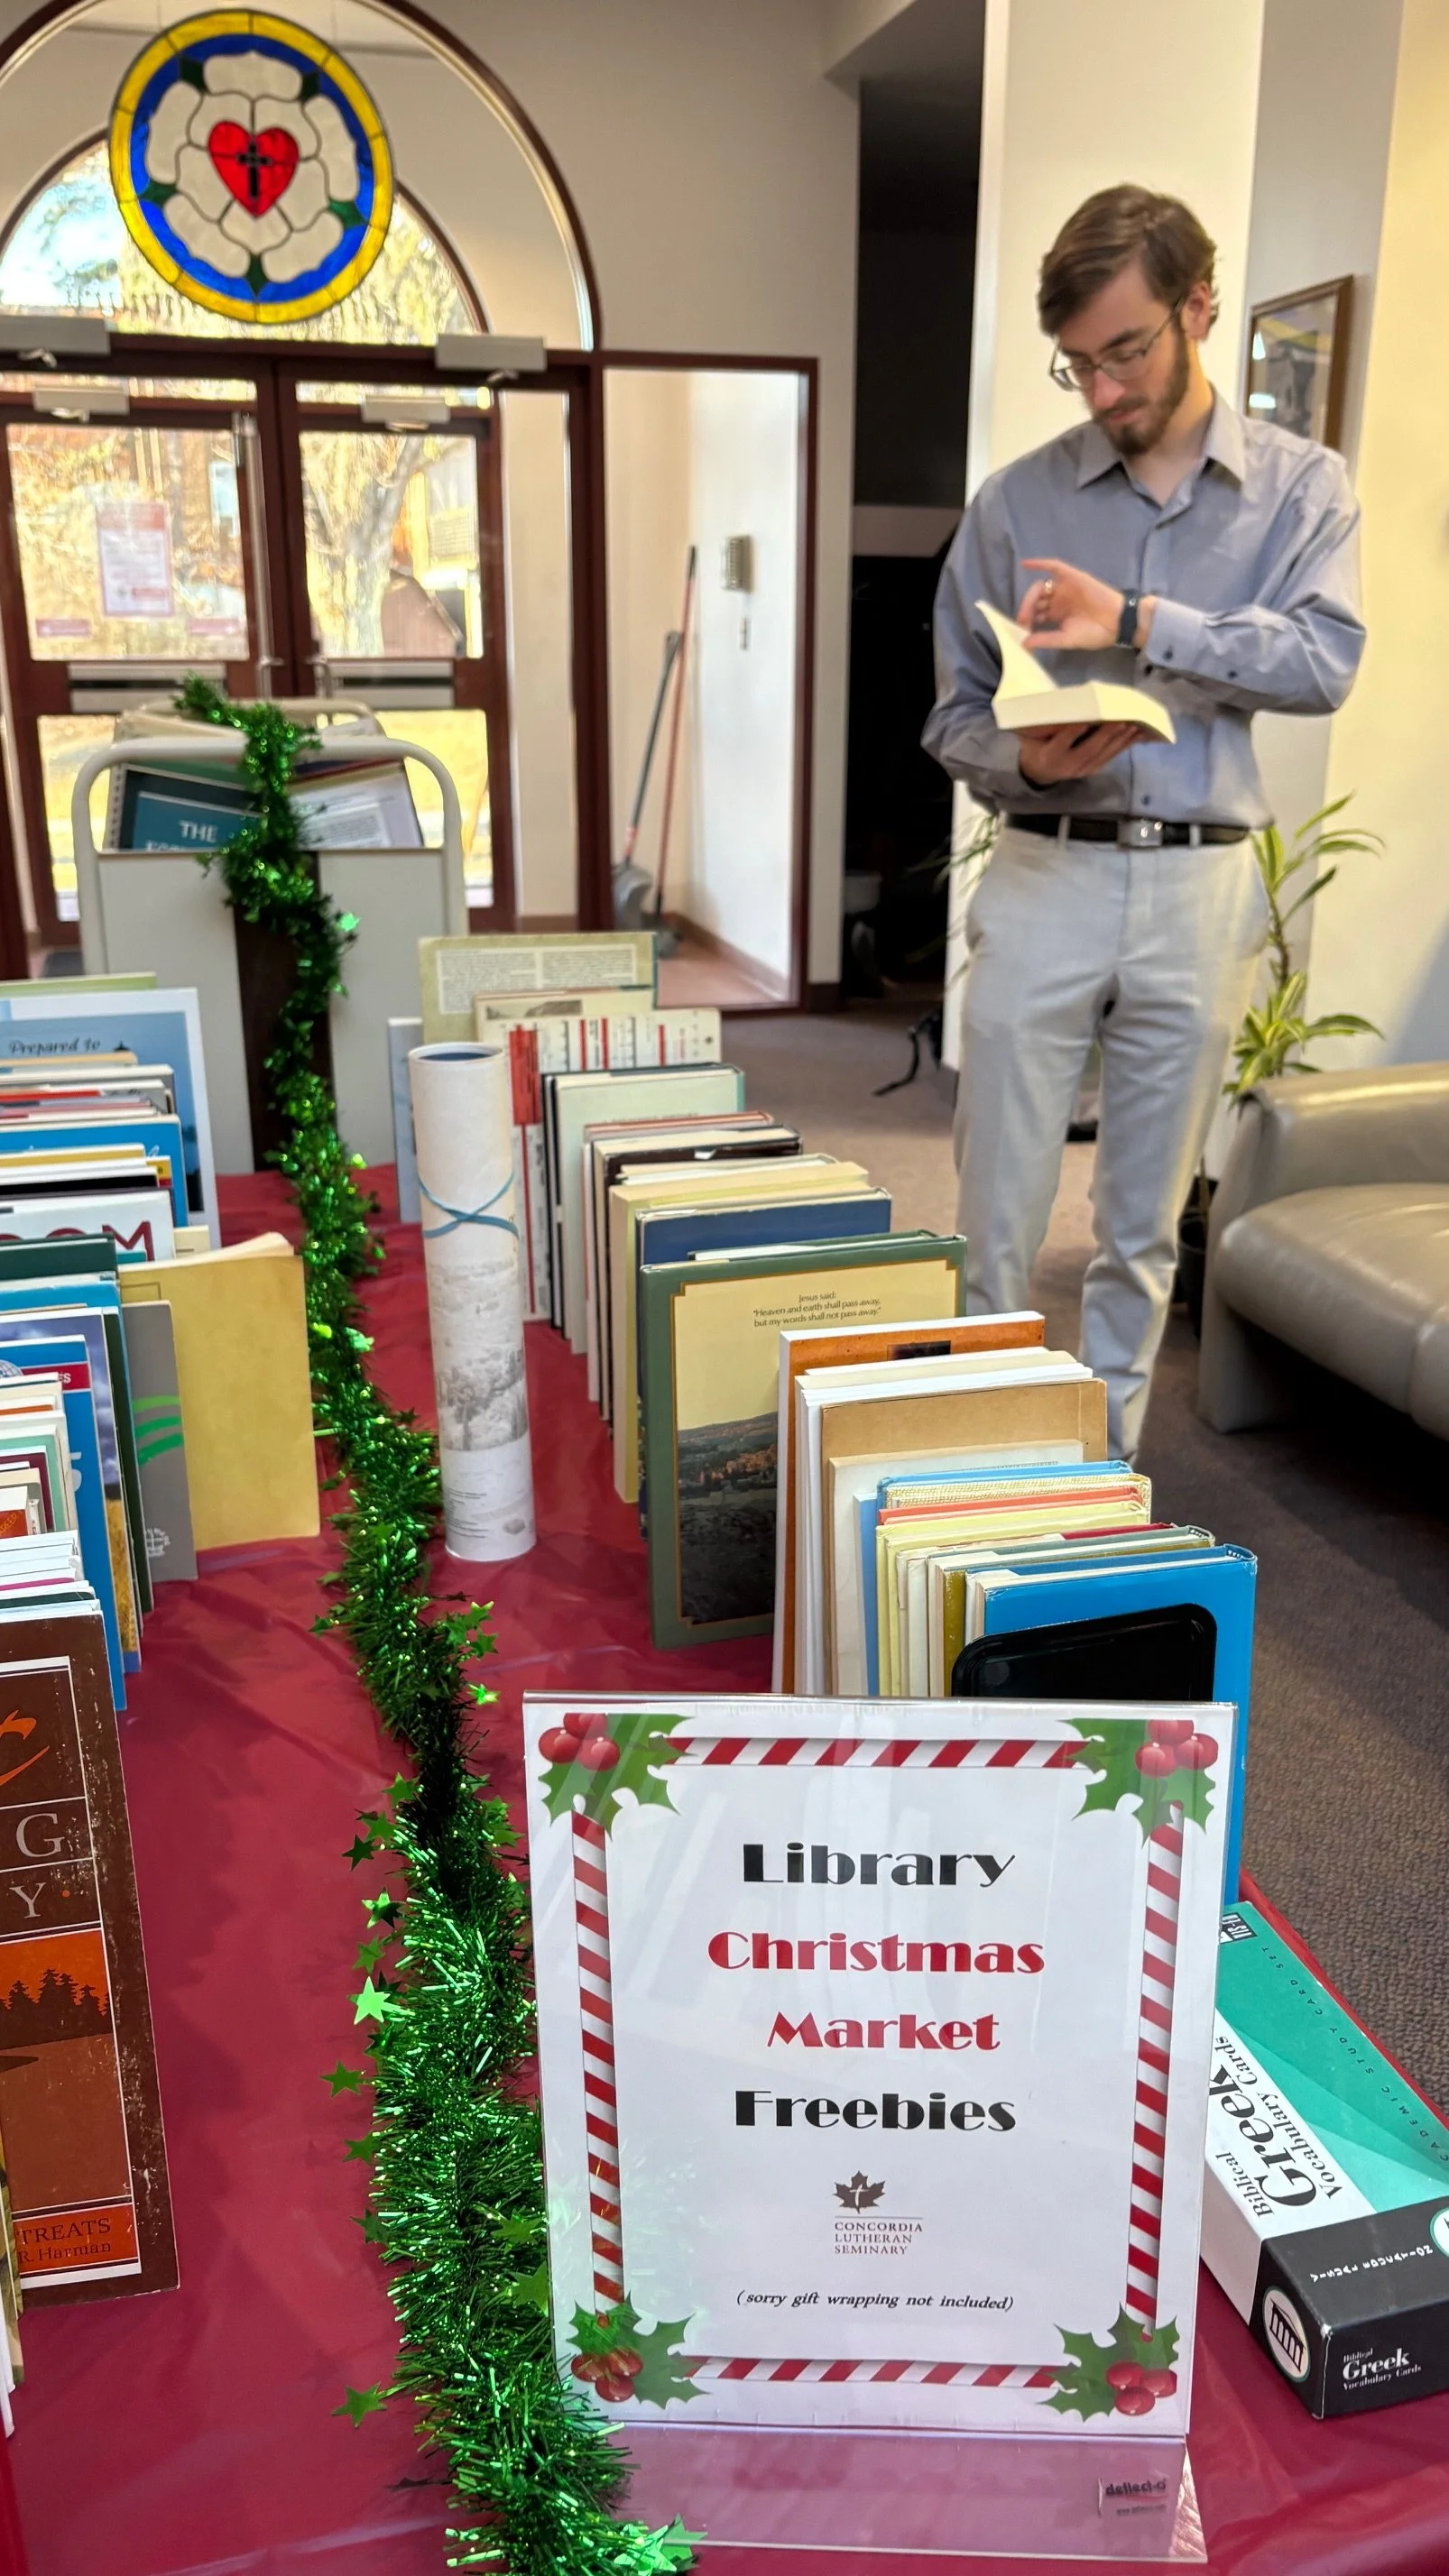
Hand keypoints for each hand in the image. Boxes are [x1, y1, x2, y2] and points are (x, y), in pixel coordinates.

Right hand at [1016, 721, 1152, 784]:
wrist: (1039, 771)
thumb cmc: (1036, 745)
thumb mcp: (1032, 735)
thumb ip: (1044, 723)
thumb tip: (1059, 700)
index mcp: (1049, 756)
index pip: (1062, 742)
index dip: (1073, 732)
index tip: (1085, 720)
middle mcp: (1067, 766)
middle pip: (1089, 749)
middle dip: (1106, 735)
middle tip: (1120, 719)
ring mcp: (1083, 770)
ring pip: (1103, 754)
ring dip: (1120, 740)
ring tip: (1134, 725)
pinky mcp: (1094, 769)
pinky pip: (1111, 757)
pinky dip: (1124, 745)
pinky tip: (1136, 735)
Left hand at [1017, 559, 1155, 652]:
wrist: (1117, 622)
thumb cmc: (1094, 633)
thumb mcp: (1066, 639)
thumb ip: (1046, 639)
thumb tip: (1024, 643)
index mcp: (1056, 614)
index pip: (1035, 614)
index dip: (1026, 620)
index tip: (1021, 630)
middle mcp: (1058, 599)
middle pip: (1036, 600)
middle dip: (1027, 609)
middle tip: (1023, 620)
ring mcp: (1065, 587)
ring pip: (1042, 586)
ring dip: (1031, 596)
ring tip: (1027, 609)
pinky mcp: (1072, 576)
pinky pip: (1055, 566)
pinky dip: (1040, 563)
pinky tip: (1026, 564)